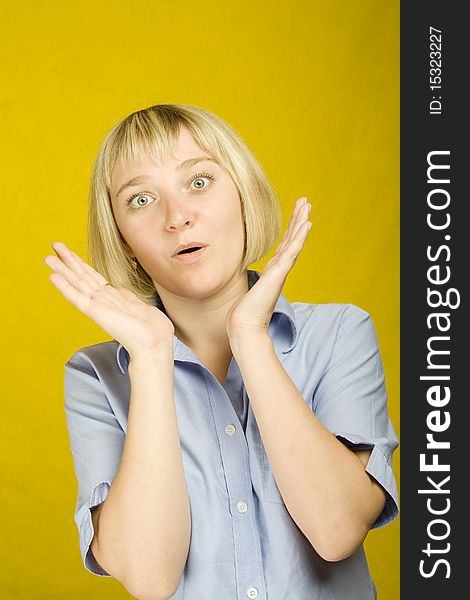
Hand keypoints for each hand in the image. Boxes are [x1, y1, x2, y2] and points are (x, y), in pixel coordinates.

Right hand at [44, 242, 174, 357]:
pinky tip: (53, 276)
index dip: (81, 263)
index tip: (70, 252)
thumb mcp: (139, 305)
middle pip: (81, 275)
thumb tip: (122, 290)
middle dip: (68, 260)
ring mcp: (97, 305)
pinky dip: (65, 287)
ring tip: (47, 257)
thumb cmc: (152, 327)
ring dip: (62, 269)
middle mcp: (102, 299)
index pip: (92, 276)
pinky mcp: (95, 311)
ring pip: (76, 283)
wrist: (154, 340)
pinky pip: (77, 297)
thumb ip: (127, 297)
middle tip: (55, 245)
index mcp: (113, 296)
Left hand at [226, 197, 311, 339]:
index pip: (283, 246)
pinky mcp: (279, 274)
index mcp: (272, 273)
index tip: (296, 215)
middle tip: (306, 202)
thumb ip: (251, 286)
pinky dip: (300, 237)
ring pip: (294, 241)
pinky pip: (292, 251)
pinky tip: (307, 224)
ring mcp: (280, 271)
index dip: (291, 230)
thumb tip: (244, 289)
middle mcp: (279, 270)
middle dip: (299, 220)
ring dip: (301, 222)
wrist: (244, 327)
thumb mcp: (246, 293)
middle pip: (292, 239)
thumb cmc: (243, 315)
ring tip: (307, 205)